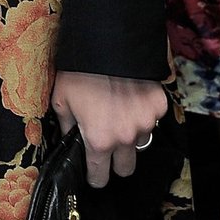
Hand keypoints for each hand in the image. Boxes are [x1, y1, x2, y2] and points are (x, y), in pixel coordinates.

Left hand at [51, 69, 166, 186]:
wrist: (105, 42)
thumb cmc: (78, 71)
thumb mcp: (61, 99)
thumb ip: (67, 126)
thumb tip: (70, 140)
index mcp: (99, 139)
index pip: (100, 175)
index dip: (95, 177)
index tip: (95, 175)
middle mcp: (125, 137)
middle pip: (126, 167)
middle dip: (116, 161)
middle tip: (108, 143)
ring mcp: (145, 122)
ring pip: (140, 142)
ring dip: (131, 135)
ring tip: (118, 112)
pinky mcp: (159, 106)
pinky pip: (152, 120)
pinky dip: (143, 113)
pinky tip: (131, 97)